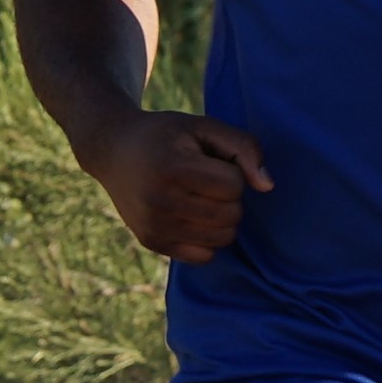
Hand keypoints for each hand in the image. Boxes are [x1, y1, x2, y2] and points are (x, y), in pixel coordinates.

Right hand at [83, 108, 271, 262]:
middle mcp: (159, 200)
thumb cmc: (167, 136)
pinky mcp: (152, 242)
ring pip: (222, 238)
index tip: (210, 161)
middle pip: (231, 215)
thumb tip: (268, 187)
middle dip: (230, 197)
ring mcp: (154, 226)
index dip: (231, 171)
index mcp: (173, 167)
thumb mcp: (205, 127)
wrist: (113, 150)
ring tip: (200, 197)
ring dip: (222, 218)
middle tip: (206, 180)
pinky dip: (208, 238)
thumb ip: (245, 147)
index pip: (233, 185)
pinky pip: (205, 255)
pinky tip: (191, 216)